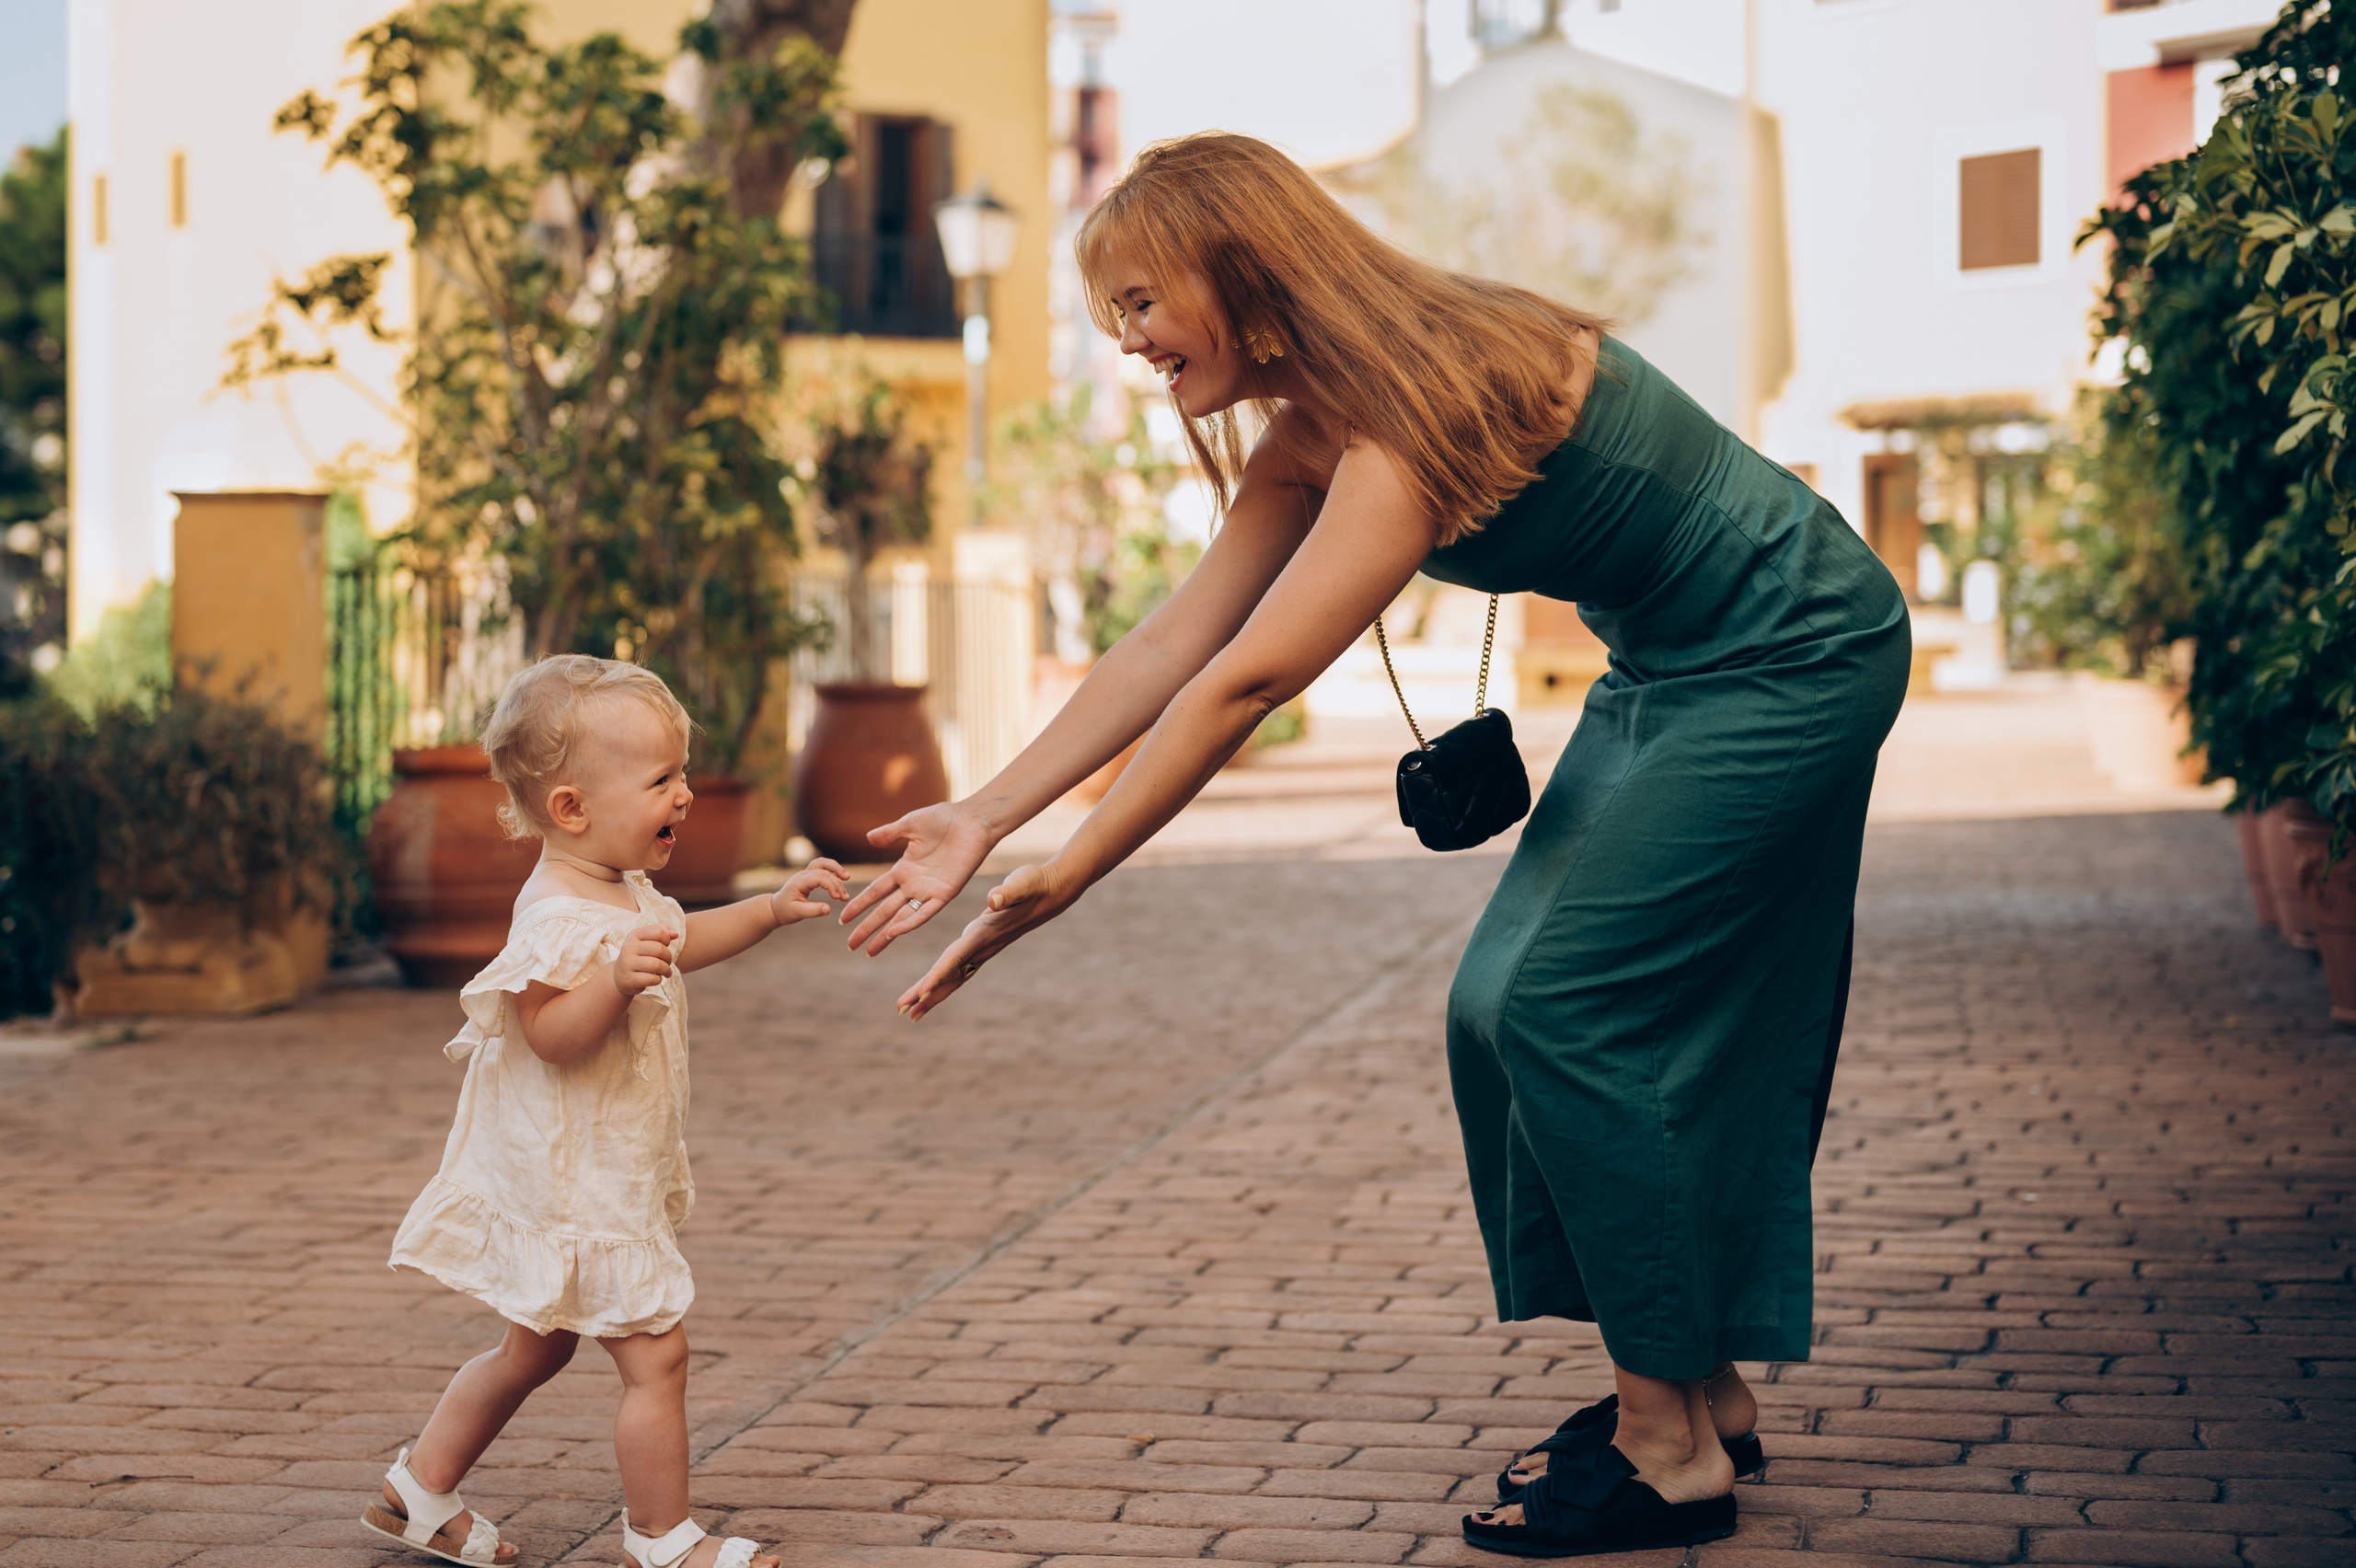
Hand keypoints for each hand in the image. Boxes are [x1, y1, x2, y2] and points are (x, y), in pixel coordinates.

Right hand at [611, 924, 678, 997]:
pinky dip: (658, 979)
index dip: (667, 940)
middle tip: (667, 962)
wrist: (619, 976)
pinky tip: (656, 978)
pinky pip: (652, 979)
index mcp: (634, 936)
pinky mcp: (630, 979)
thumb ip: (661, 933)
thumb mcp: (646, 941)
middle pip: (660, 950)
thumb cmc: (638, 956)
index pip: (658, 932)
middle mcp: (629, 948)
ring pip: (657, 965)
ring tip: (665, 971)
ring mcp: (628, 964)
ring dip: (666, 970)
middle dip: (668, 957)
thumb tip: (675, 934)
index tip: (665, 946)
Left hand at [771, 858, 848, 924]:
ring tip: (847, 877)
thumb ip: (812, 911)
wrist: (776, 908)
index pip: (820, 877)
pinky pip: (822, 867)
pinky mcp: (810, 876)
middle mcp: (803, 874)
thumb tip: (828, 909)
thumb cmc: (785, 911)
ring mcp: (806, 873)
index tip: (838, 898)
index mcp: (799, 882)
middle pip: (824, 871)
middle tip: (845, 898)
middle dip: (837, 883)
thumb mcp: (797, 913)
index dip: (831, 885)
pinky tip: (840, 879)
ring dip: (836, 868)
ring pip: (823, 863)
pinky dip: (832, 871)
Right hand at [840, 801, 996, 955]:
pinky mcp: (945, 893)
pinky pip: (925, 912)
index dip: (860, 905)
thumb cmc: (944, 819)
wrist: (972, 820)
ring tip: (870, 951)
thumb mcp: (910, 825)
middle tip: (851, 945)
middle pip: (885, 910)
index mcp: (904, 870)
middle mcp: (914, 884)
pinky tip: (894, 933)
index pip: (876, 892)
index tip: (843, 919)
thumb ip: (889, 834)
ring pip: (902, 917)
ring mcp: (929, 891)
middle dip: (867, 928)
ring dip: (885, 935)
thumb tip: (868, 838)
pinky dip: (910, 923)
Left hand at [897, 861, 1077, 1020]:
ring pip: (954, 977)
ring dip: (931, 994)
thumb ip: (1007, 892)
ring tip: (908, 1012)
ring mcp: (984, 948)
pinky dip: (941, 981)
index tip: (921, 992)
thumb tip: (993, 900)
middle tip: (903, 1012)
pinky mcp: (982, 945)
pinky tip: (928, 990)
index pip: (958, 957)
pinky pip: (958, 968)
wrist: (1052, 892)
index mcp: (985, 932)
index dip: (939, 974)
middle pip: (952, 976)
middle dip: (928, 995)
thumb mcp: (1022, 883)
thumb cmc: (1035, 883)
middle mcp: (983, 946)